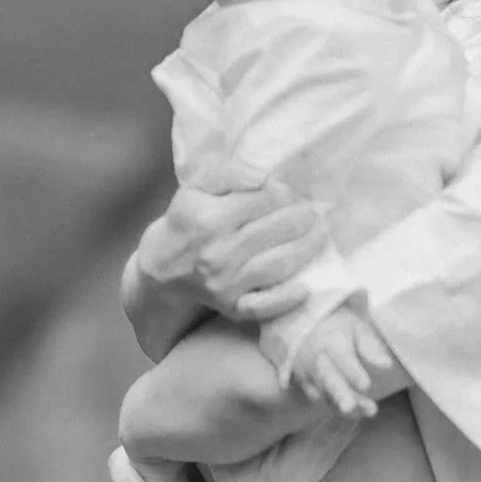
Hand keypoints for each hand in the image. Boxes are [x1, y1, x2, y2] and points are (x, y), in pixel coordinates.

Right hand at [135, 164, 326, 320]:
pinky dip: (286, 299)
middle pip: (276, 231)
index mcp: (210, 219)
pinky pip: (263, 306)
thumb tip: (263, 176)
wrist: (160, 270)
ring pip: (277, 265)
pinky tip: (305, 288)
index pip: (264, 201)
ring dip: (307, 248)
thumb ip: (229, 173)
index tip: (289, 194)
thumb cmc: (185, 222)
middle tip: (313, 213)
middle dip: (302, 218)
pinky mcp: (231, 308)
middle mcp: (218, 253)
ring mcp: (225, 284)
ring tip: (320, 234)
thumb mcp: (196, 188)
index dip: (284, 194)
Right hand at [291, 312, 376, 419]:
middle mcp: (318, 361)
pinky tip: (357, 412)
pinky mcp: (306, 385)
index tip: (366, 385)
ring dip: (345, 406)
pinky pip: (322, 399)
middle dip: (339, 395)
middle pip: (327, 380)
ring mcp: (309, 375)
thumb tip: (387, 366)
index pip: (341, 359)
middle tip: (350, 407)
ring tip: (370, 410)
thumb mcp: (354, 327)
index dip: (353, 373)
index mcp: (331, 343)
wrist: (302, 326)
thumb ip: (369, 346)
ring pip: (326, 394)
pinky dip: (338, 407)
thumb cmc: (335, 326)